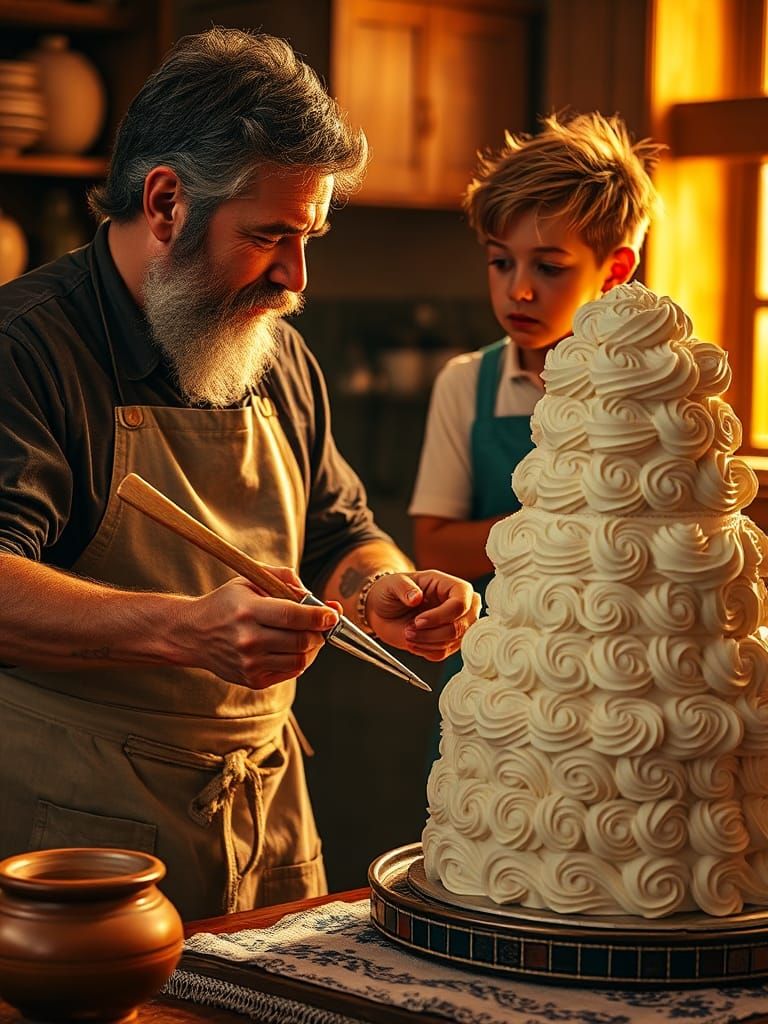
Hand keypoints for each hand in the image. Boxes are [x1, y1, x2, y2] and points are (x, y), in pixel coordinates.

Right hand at [183, 568, 340, 688]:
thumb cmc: (226, 604)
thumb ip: (284, 579)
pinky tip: (293, 647)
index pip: (292, 616)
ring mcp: (250, 664)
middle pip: (301, 641)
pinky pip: (290, 672)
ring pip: (300, 660)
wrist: (193, 634)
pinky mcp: (252, 680)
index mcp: (248, 611)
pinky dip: (299, 659)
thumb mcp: (249, 580)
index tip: (332, 614)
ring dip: (312, 648)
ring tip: (308, 635)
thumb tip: (316, 596)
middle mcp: (248, 640)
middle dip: (319, 632)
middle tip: (322, 624)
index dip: (318, 616)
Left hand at [364, 570, 479, 661]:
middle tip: (409, 630)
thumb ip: (403, 588)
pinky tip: (413, 642)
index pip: (461, 603)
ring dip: (427, 642)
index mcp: (449, 585)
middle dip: (433, 633)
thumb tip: (415, 597)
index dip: (441, 616)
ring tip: (408, 634)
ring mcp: (455, 624)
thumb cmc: (391, 592)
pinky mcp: (447, 642)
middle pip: (462, 626)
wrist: (383, 611)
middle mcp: (458, 605)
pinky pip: (444, 653)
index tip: (418, 620)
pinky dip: (426, 651)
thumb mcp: (392, 584)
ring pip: (453, 642)